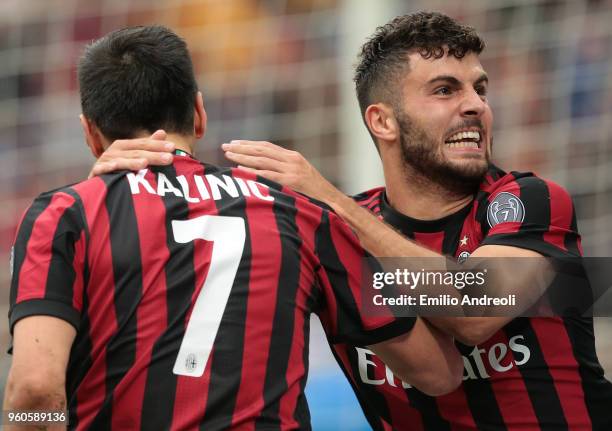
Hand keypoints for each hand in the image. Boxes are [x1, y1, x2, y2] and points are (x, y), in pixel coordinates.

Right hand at [88, 130, 174, 177]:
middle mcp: (114, 151)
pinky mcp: (96, 172)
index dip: (157, 145)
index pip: (143, 144)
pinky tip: (116, 168)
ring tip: (145, 163)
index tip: (172, 147)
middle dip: (153, 155)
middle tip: (168, 158)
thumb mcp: (134, 156)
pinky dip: (109, 168)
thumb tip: (162, 132)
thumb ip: (148, 146)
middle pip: (136, 152)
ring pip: (121, 161)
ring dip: (132, 162)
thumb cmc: (119, 169)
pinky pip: (103, 170)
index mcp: (124, 146)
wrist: (98, 185)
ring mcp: (104, 161)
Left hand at [222, 140, 336, 201]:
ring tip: (228, 154)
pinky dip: (252, 171)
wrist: (332, 200)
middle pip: (261, 150)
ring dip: (243, 156)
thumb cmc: (315, 193)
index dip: (249, 144)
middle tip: (225, 146)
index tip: (235, 143)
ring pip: (262, 160)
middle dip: (242, 148)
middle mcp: (291, 160)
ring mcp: (291, 170)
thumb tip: (266, 170)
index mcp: (293, 157)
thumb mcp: (301, 176)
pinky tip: (240, 169)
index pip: (267, 146)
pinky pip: (267, 174)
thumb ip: (286, 170)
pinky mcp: (291, 182)